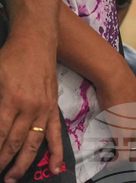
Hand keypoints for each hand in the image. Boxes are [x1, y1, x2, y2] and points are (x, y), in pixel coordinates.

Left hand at [0, 35, 62, 182]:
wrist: (36, 41)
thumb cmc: (10, 57)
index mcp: (11, 100)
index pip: (0, 135)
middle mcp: (30, 108)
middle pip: (15, 143)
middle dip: (3, 162)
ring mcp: (44, 109)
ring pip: (34, 143)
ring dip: (23, 163)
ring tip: (13, 179)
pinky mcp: (53, 108)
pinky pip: (56, 134)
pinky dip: (56, 152)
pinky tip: (56, 168)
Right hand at [93, 60, 135, 163]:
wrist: (115, 78)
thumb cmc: (121, 85)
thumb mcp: (133, 102)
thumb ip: (134, 114)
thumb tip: (126, 121)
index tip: (127, 148)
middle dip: (132, 153)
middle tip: (119, 155)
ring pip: (134, 153)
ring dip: (124, 157)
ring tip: (114, 158)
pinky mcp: (125, 133)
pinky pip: (124, 154)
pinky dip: (117, 161)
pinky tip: (111, 162)